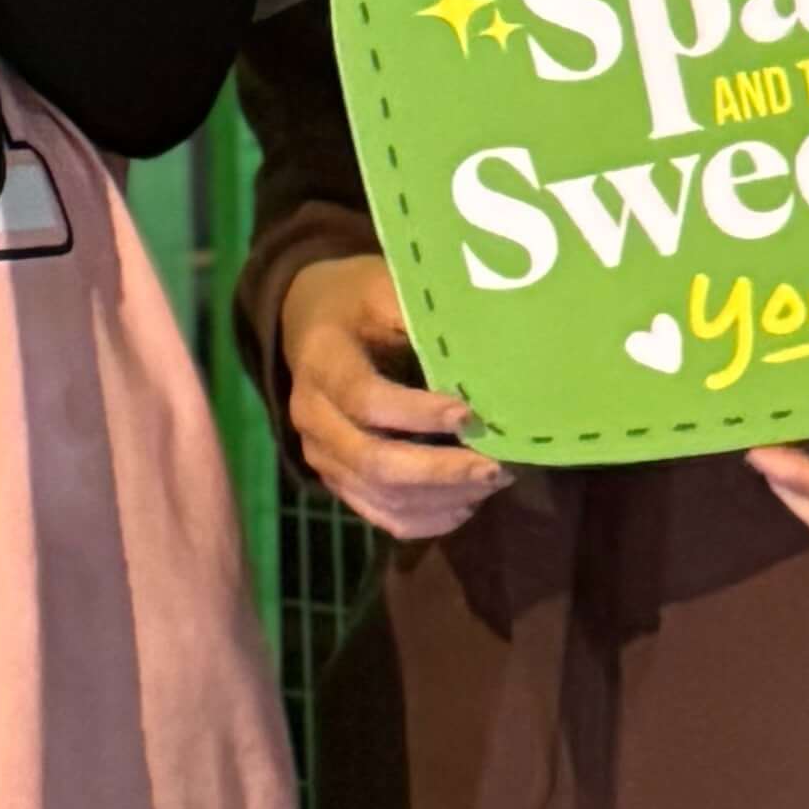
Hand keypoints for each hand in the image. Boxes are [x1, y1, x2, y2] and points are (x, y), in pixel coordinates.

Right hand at [283, 251, 510, 538]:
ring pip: (380, 497)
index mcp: (323, 362)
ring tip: (492, 481)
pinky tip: (465, 505)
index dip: (419, 414)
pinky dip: (425, 519)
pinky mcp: (336, 479)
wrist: (311, 320)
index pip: (366, 400)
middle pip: (373, 461)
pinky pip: (379, 515)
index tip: (470, 415)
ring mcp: (321, 454)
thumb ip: (423, 318)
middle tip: (497, 467)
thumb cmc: (361, 302)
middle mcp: (313, 416)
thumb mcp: (386, 288)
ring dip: (442, 498)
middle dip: (441, 471)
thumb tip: (488, 347)